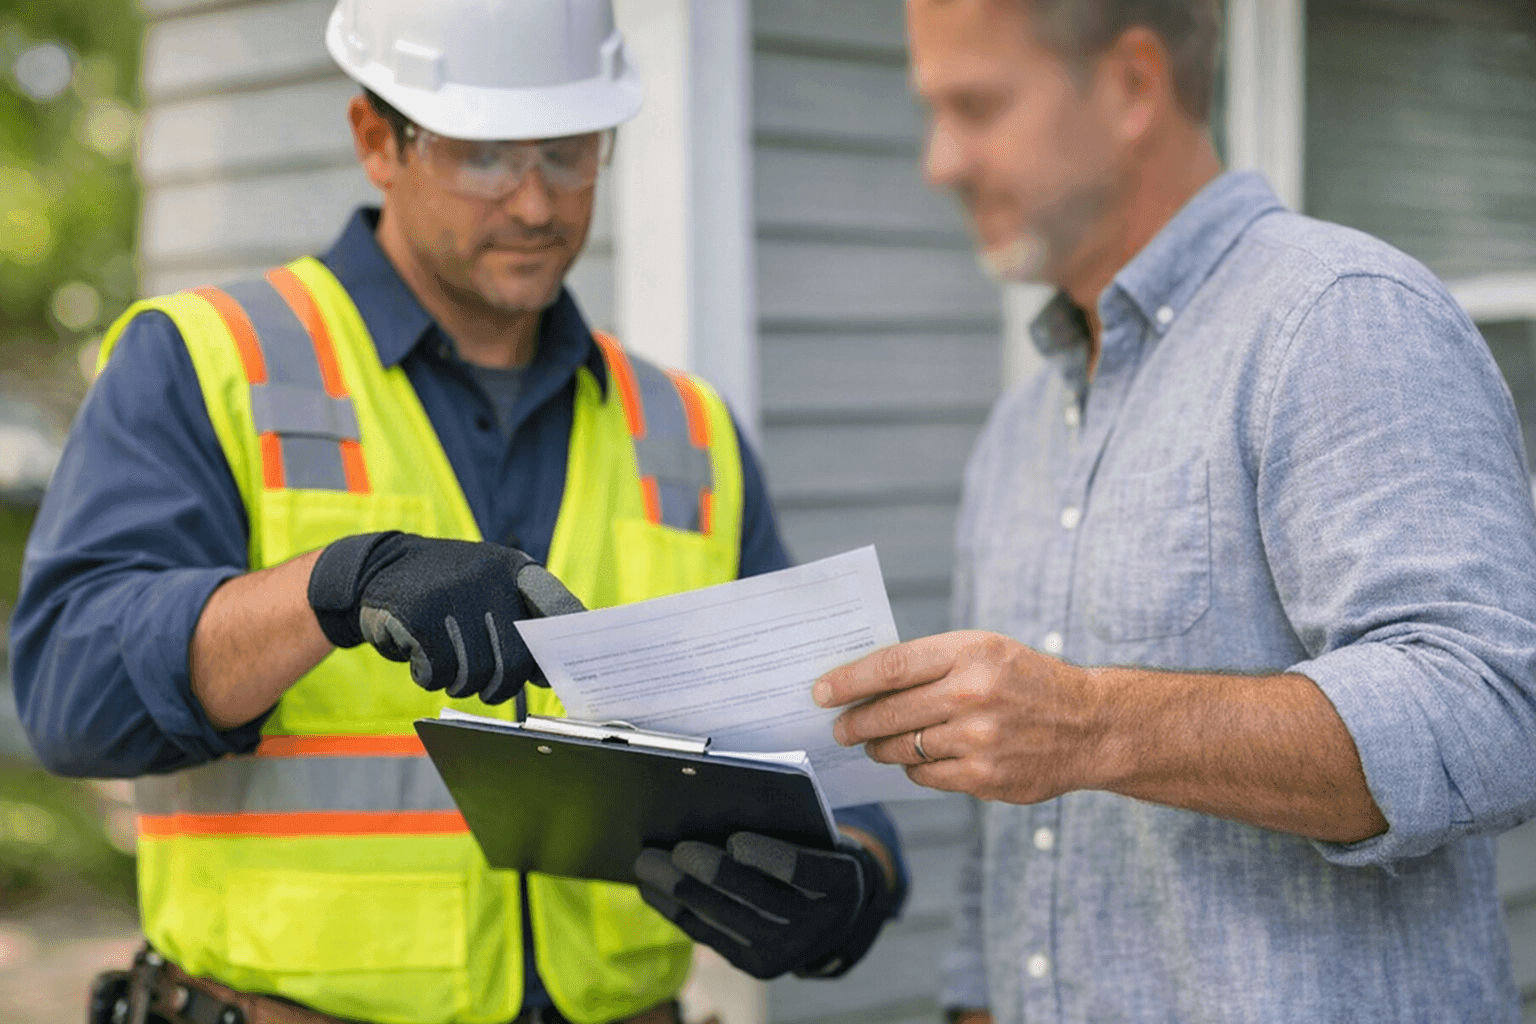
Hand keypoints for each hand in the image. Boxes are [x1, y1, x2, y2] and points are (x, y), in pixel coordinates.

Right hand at [306, 531, 583, 702]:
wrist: (378, 565)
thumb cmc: (448, 594)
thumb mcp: (487, 588)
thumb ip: (519, 622)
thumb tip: (547, 675)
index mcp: (514, 570)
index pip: (557, 608)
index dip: (560, 648)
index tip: (555, 676)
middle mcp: (489, 577)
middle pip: (514, 660)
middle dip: (501, 687)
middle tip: (489, 689)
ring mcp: (452, 593)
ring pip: (475, 674)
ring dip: (461, 683)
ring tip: (449, 668)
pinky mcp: (417, 613)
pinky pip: (437, 672)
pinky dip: (429, 677)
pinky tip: (421, 659)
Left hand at [633, 832, 895, 979]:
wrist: (832, 913)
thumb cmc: (814, 856)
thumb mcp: (815, 838)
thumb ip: (780, 828)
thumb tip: (712, 813)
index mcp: (841, 882)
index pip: (803, 871)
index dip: (766, 857)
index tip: (734, 838)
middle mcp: (817, 924)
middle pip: (755, 898)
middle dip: (711, 873)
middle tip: (678, 850)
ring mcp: (785, 952)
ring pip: (724, 917)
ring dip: (679, 890)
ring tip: (646, 863)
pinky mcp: (756, 965)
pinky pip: (709, 935)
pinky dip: (676, 910)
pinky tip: (652, 889)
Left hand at [813, 631, 1106, 803]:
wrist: (1089, 725)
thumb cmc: (1028, 681)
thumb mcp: (986, 650)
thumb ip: (931, 662)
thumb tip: (866, 682)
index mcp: (970, 653)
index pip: (891, 667)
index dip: (848, 681)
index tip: (821, 691)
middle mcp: (973, 694)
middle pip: (888, 712)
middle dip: (854, 723)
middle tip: (839, 728)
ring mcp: (979, 740)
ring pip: (902, 748)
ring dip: (881, 748)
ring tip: (876, 743)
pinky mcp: (984, 778)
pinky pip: (925, 775)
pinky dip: (913, 768)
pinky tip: (916, 759)